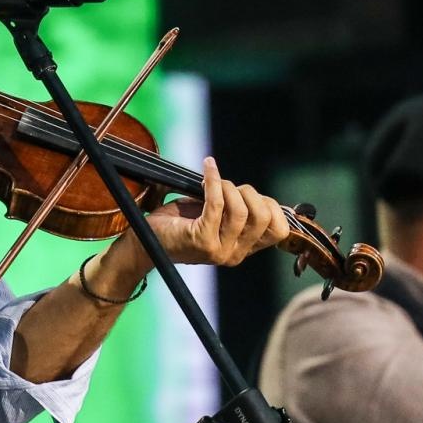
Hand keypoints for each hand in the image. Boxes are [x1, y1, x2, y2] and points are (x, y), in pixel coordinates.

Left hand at [139, 157, 289, 266]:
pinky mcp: (201, 240)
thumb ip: (236, 209)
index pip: (279, 230)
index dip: (269, 205)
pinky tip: (208, 167)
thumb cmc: (177, 224)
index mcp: (243, 249)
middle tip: (228, 186)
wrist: (143, 242)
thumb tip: (252, 192)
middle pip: (263, 218)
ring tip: (212, 181)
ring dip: (229, 187)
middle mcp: (234, 255)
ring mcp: (219, 250)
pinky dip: (214, 180)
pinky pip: (216, 204)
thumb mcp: (215, 217)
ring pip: (241, 212)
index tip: (247, 193)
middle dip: (249, 193)